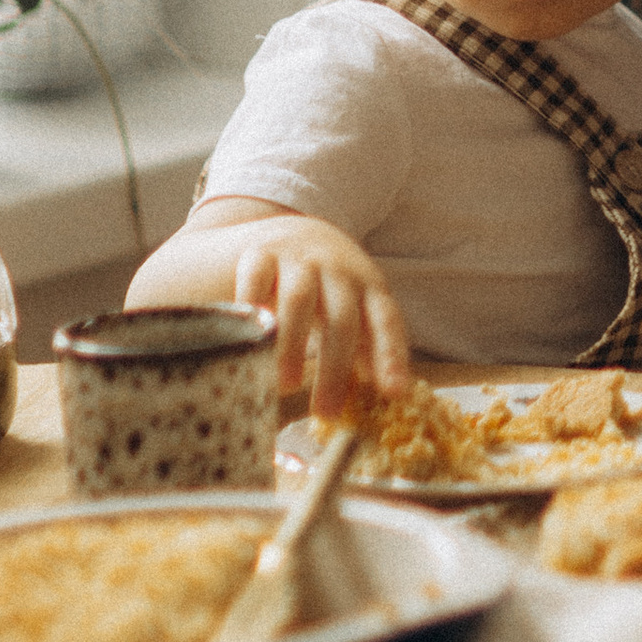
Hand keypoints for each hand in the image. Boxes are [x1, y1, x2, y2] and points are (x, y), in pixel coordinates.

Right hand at [226, 217, 413, 417]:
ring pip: (300, 302)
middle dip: (335, 368)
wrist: (288, 230)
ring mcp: (298, 257)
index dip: (391, 354)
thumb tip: (383, 392)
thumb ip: (365, 342)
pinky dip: (253, 308)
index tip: (392, 392)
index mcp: (367, 282)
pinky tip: (249, 339)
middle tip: (325, 411)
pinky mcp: (260, 253)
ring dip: (294, 345)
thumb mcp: (352, 305)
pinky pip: (257, 280)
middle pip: (342, 318)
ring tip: (287, 384)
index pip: (386, 318)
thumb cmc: (326, 283)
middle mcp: (337, 267)